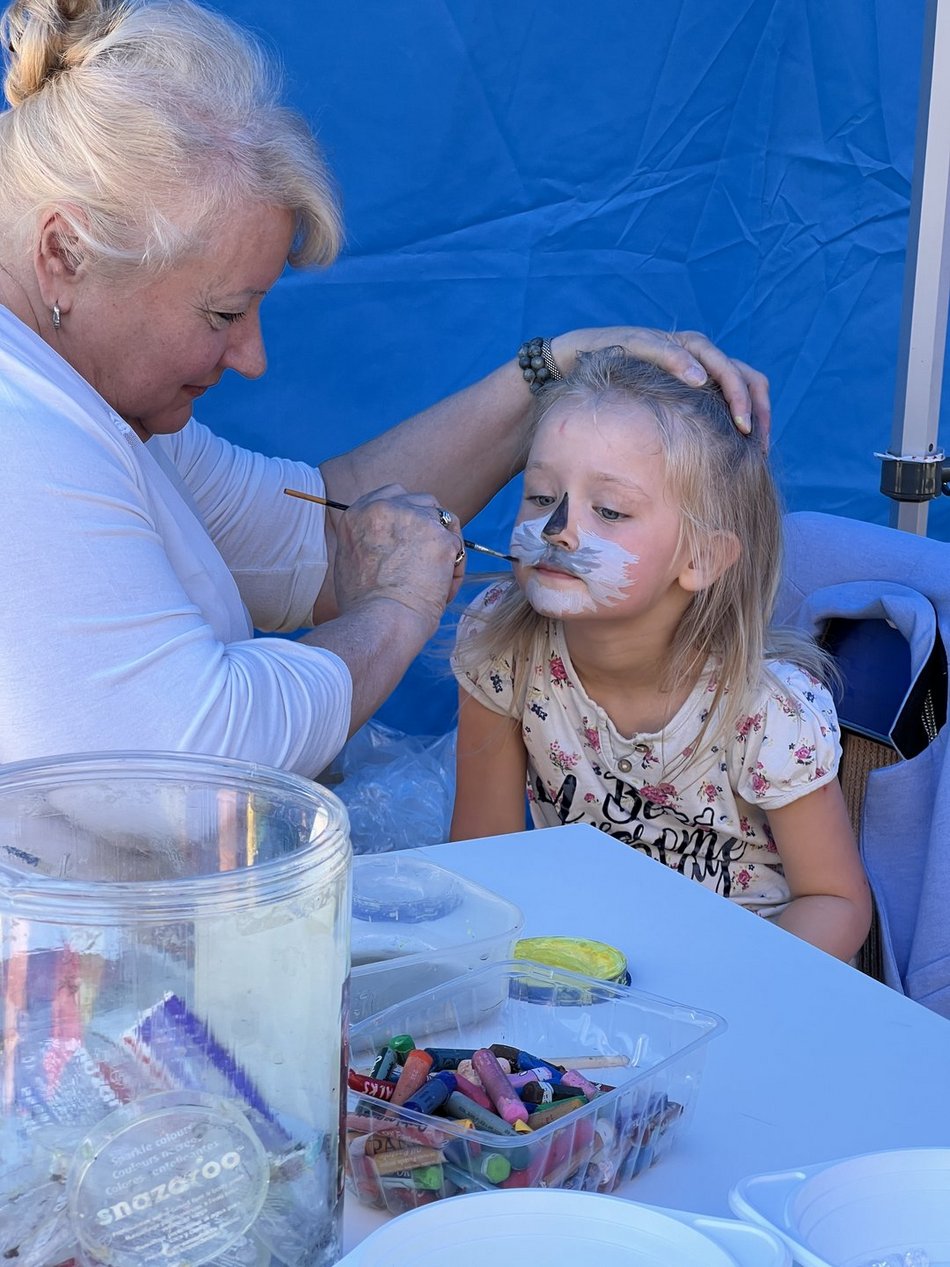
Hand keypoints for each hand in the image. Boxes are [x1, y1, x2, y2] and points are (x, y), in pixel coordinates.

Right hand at [331, 484, 463, 631]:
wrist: (379, 623)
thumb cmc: (363, 607)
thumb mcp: (351, 561)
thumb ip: (370, 540)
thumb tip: (390, 541)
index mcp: (359, 512)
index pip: (394, 493)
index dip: (408, 514)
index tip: (412, 537)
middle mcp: (385, 507)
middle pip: (424, 501)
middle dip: (431, 526)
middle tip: (427, 560)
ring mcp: (414, 519)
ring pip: (446, 522)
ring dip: (446, 548)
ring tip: (435, 582)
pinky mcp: (440, 537)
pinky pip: (458, 547)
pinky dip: (454, 570)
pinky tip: (441, 592)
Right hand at [549, 326, 769, 442]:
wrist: (561, 376)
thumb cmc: (610, 408)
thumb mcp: (652, 428)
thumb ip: (680, 440)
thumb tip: (711, 479)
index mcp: (699, 375)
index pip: (745, 385)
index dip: (761, 413)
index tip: (761, 449)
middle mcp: (688, 355)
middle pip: (736, 369)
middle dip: (749, 401)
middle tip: (751, 434)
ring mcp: (664, 343)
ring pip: (708, 354)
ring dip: (727, 384)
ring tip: (738, 416)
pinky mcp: (637, 339)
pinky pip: (666, 346)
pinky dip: (683, 362)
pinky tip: (696, 380)